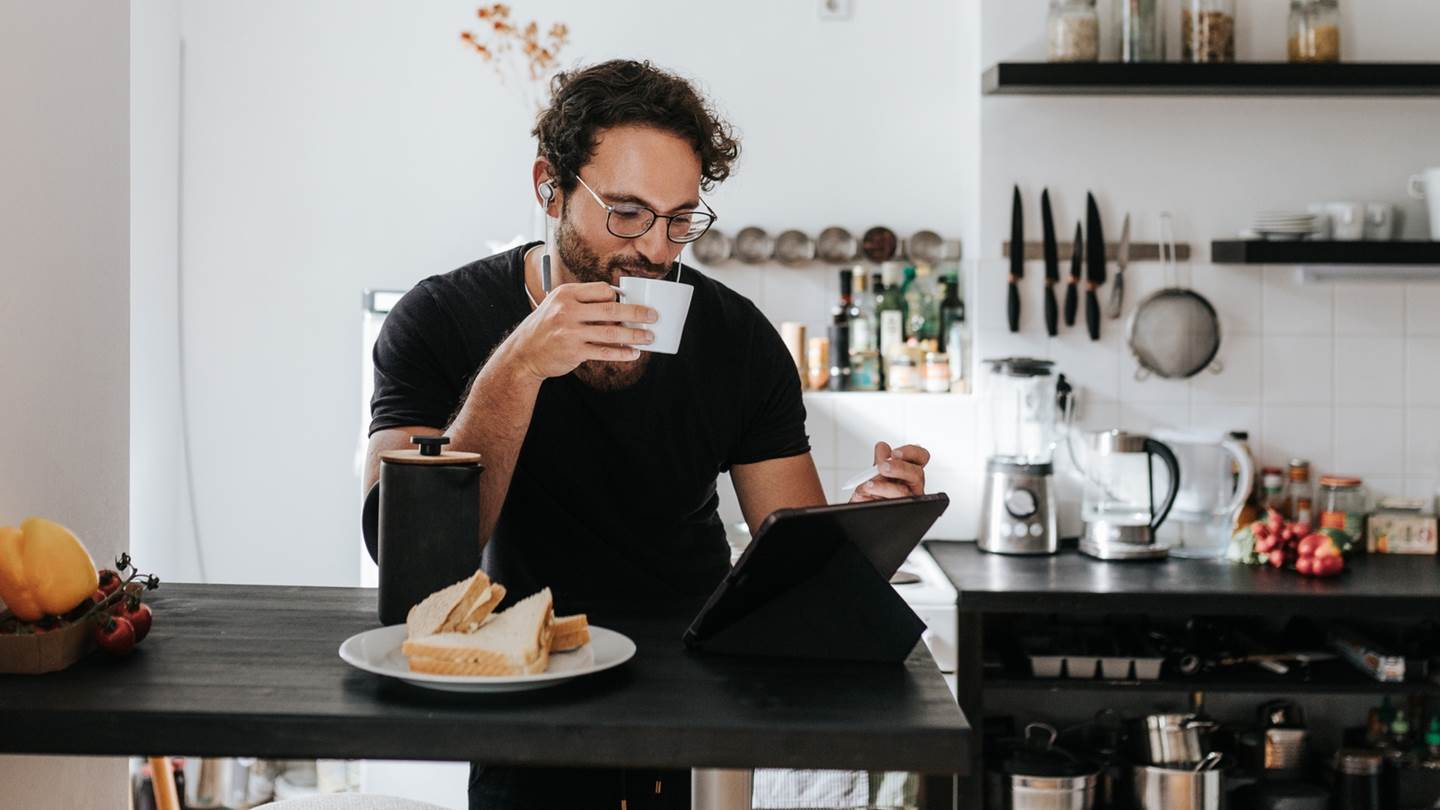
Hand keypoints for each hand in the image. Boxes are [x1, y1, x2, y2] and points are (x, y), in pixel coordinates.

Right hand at [506, 281, 657, 379]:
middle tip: (654, 316)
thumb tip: (618, 301)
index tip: (633, 302)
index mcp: (566, 294)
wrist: (523, 353)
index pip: (602, 290)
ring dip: (635, 335)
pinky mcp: (574, 351)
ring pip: (611, 332)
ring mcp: (570, 331)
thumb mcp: (557, 305)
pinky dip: (622, 353)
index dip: (620, 296)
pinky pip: (604, 351)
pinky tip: (634, 353)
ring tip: (649, 337)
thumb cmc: (546, 327)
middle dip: (637, 313)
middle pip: (611, 309)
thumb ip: (583, 301)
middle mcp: (567, 310)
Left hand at [849, 441, 929, 501]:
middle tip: (882, 467)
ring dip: (884, 487)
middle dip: (899, 468)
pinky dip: (873, 500)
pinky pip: (890, 508)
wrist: (863, 507)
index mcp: (909, 472)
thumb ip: (881, 460)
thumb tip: (883, 447)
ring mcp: (906, 502)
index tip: (894, 453)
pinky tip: (863, 497)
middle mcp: (912, 487)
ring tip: (868, 484)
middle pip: (917, 474)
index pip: (921, 457)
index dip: (912, 452)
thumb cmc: (874, 491)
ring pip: (905, 493)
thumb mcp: (876, 473)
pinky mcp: (897, 514)